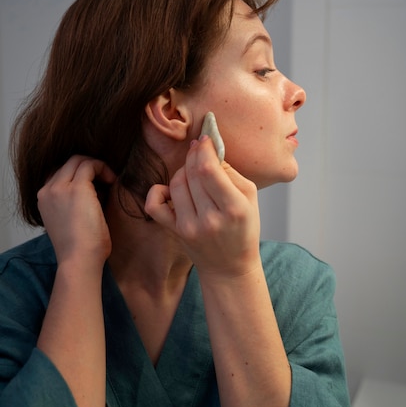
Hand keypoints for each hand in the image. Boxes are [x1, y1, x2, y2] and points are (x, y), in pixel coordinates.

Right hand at [37, 155, 115, 270]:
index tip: (95, 183)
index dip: (78, 174)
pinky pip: (90, 165)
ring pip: (78, 160)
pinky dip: (102, 168)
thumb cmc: (81, 248)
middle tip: (104, 178)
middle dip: (88, 166)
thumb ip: (74, 204)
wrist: (79, 260)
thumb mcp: (70, 222)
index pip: (59, 174)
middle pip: (68, 164)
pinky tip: (112, 180)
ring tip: (109, 179)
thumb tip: (94, 191)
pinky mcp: (77, 188)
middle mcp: (48, 190)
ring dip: (96, 166)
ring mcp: (60, 188)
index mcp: (44, 199)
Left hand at [145, 136, 260, 276]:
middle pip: (191, 173)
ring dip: (183, 170)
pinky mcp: (174, 232)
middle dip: (194, 154)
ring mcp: (189, 227)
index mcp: (234, 209)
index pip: (209, 170)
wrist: (230, 267)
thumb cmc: (243, 230)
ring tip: (193, 172)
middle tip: (199, 149)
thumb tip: (210, 151)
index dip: (204, 149)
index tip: (206, 140)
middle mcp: (209, 219)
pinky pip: (154, 205)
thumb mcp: (250, 199)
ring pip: (175, 183)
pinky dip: (158, 190)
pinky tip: (170, 190)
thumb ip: (232, 173)